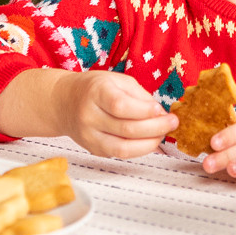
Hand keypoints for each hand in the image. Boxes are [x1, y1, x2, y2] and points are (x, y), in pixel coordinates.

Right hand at [59, 72, 178, 158]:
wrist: (63, 102)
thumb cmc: (94, 88)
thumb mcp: (116, 80)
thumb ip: (139, 95)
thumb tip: (160, 114)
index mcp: (95, 93)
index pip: (121, 106)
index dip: (144, 110)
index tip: (161, 110)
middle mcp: (89, 116)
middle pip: (126, 129)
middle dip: (155, 128)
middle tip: (172, 123)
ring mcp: (89, 136)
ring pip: (123, 148)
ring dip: (149, 144)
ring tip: (162, 135)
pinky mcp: (93, 149)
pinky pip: (120, 154)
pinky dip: (139, 149)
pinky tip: (149, 141)